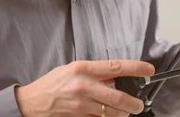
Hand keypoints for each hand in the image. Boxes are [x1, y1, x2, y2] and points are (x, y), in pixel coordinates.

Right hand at [15, 59, 154, 116]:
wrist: (31, 102)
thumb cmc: (52, 84)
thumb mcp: (73, 69)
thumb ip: (95, 73)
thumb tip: (114, 77)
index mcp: (84, 69)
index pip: (116, 67)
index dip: (135, 68)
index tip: (149, 69)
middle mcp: (83, 87)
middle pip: (118, 98)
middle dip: (133, 104)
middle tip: (138, 105)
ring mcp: (81, 105)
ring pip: (111, 113)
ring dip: (122, 114)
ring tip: (124, 112)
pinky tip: (106, 116)